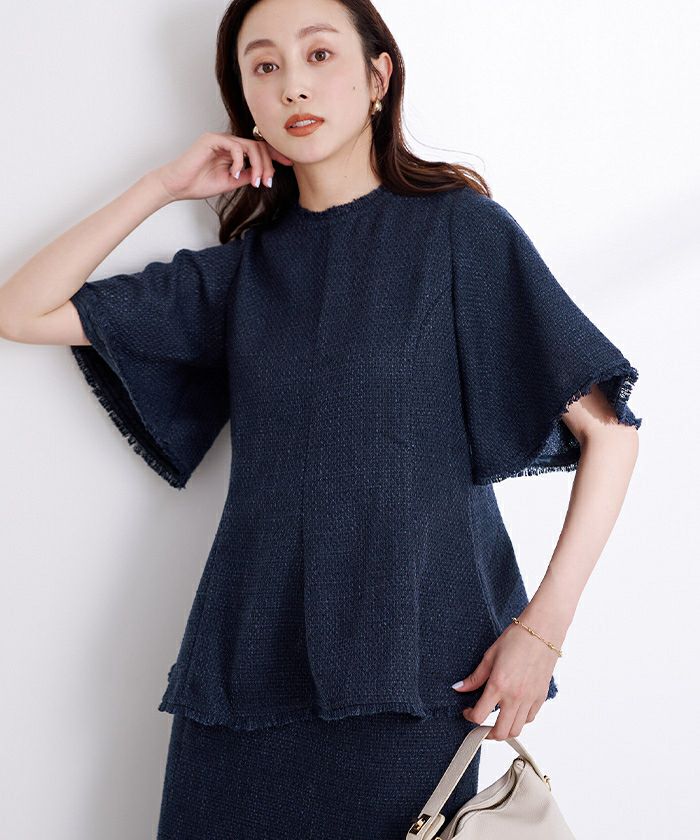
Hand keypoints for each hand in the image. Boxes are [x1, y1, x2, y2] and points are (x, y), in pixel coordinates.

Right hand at [152, 131, 293, 201]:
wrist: (177, 186)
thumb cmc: (199, 184)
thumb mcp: (231, 182)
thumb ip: (247, 175)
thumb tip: (265, 174)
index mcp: (233, 151)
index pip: (259, 148)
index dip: (275, 155)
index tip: (289, 164)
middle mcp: (228, 142)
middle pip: (258, 146)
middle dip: (268, 165)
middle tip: (267, 182)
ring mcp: (220, 139)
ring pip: (250, 146)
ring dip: (257, 165)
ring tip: (255, 182)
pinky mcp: (212, 139)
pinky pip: (235, 147)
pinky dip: (239, 162)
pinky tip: (234, 174)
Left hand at [452, 614, 563, 739]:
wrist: (542, 631)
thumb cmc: (516, 639)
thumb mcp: (490, 656)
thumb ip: (475, 677)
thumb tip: (459, 688)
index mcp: (499, 685)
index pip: (480, 716)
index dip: (470, 717)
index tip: (467, 711)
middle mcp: (515, 696)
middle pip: (501, 732)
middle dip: (487, 733)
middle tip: (481, 725)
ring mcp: (530, 699)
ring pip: (517, 730)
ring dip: (505, 729)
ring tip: (496, 720)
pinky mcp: (541, 697)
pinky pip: (529, 718)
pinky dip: (520, 720)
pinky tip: (513, 709)